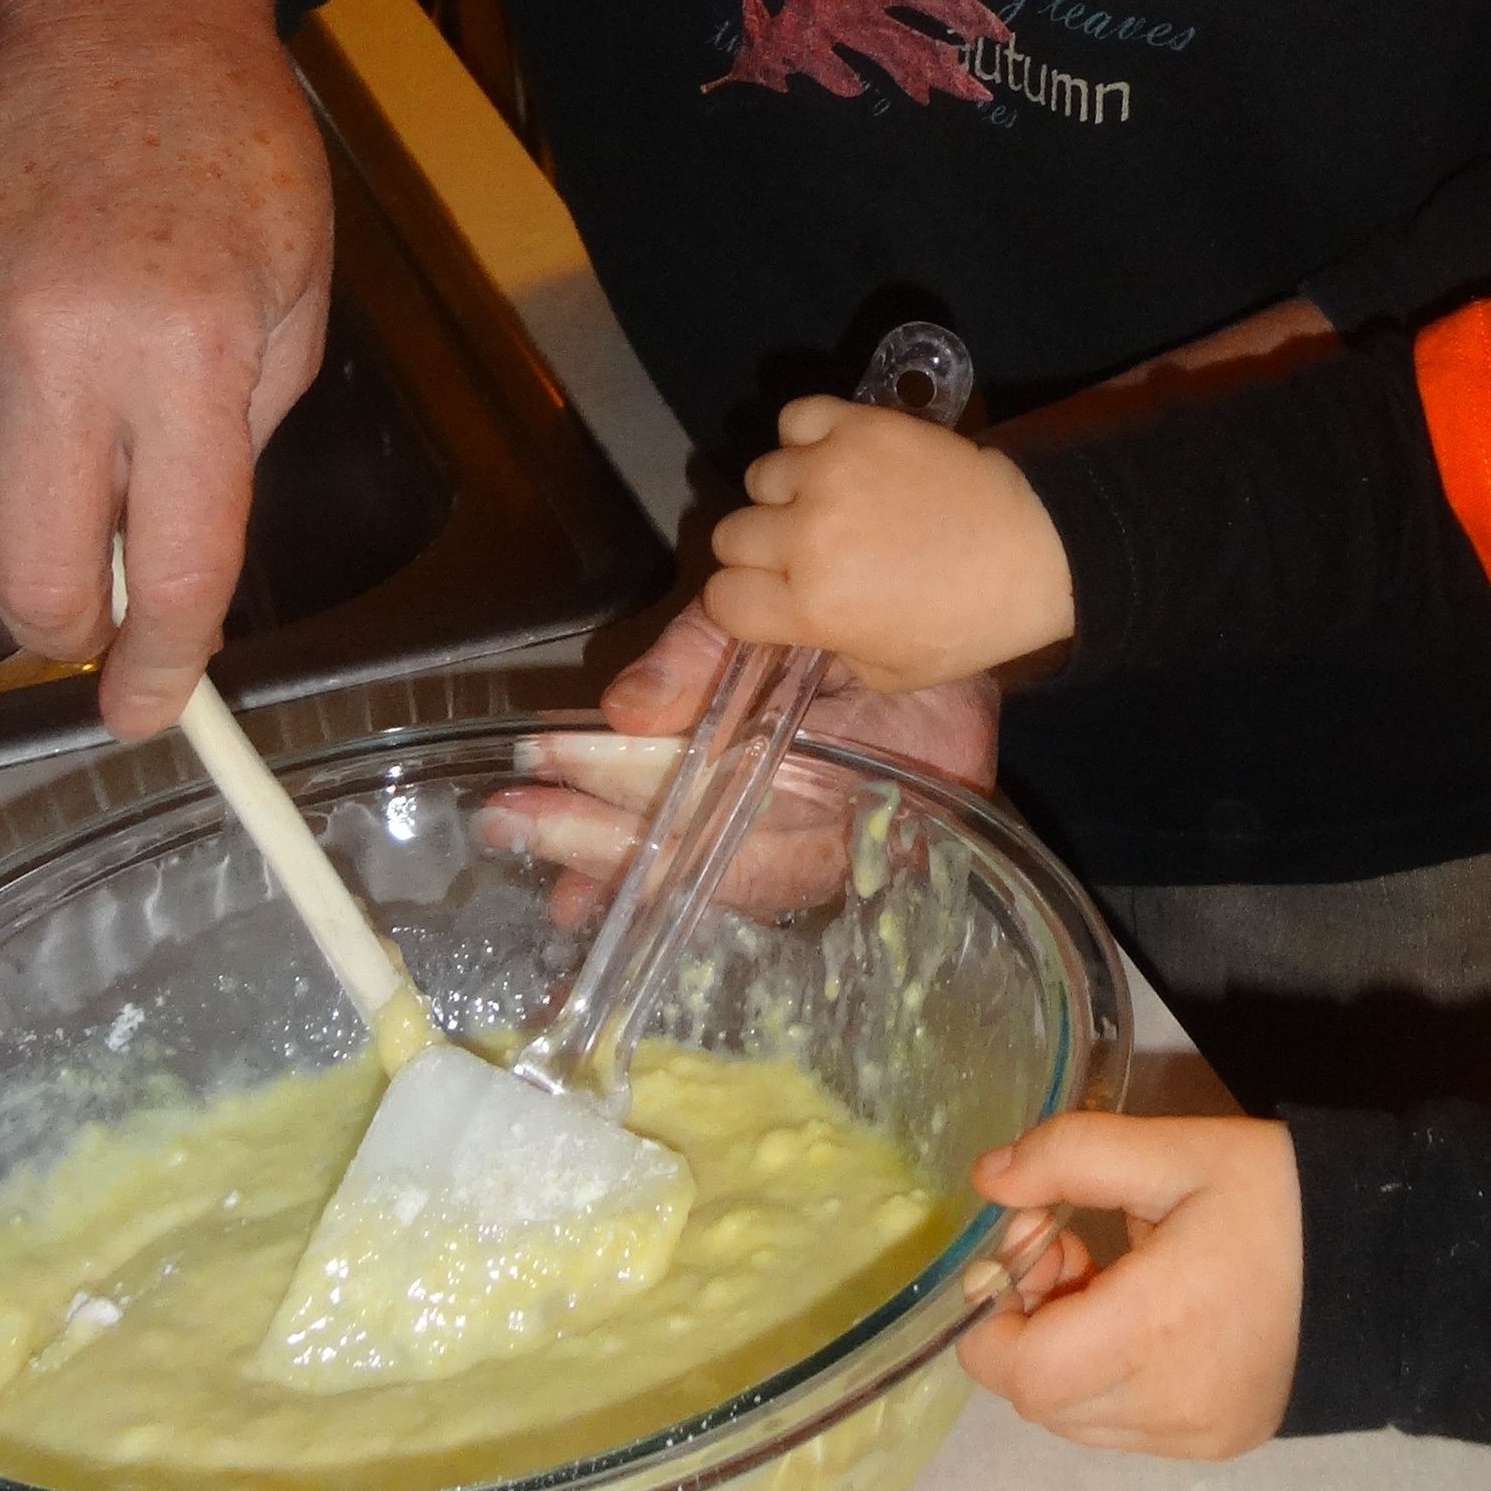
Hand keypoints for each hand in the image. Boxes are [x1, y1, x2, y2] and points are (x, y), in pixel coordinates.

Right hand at [0, 0, 331, 738]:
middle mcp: (57, 339)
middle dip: (70, 629)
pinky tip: (6, 412)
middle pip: (30, 581)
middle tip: (101, 613)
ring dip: (6, 551)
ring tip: (59, 489)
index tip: (149, 710)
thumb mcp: (294, 301)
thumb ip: (234, 446)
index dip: (162, 665)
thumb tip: (171, 578)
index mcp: (185, 346)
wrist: (118, 21)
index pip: (171, 564)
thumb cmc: (231, 155)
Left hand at [480, 609, 1005, 923]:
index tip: (550, 761)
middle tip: (510, 820)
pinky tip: (583, 882)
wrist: (979, 618)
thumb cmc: (891, 613)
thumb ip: (710, 648)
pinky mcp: (820, 859)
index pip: (735, 801)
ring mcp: (844, 855)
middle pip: (717, 857)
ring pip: (716, 878)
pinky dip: (659, 877)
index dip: (635, 788)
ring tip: (530, 847)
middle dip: (604, 837)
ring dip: (619, 865)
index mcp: (877, 770)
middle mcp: (863, 834)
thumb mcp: (796, 608)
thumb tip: (621, 706)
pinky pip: (733, 882)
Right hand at [705, 397, 1073, 690]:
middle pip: (731, 535)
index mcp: (812, 606)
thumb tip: (786, 624)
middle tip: (805, 554)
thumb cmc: (966, 622)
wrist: (1033, 548)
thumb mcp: (886, 672)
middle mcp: (809, 536)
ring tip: (833, 503)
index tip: (771, 600)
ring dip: (788, 494)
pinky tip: (839, 458)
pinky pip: (796, 418)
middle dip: (761, 551)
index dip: (744, 604)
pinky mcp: (860, 425)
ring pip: (760, 476)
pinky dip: (809, 436)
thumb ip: (823, 649)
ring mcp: (832, 472)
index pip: (721, 599)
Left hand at [956, 1112, 1303, 1457]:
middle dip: (1028, 1325)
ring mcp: (1195, 1436)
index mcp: (1156, 1328)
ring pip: (1076, 1420)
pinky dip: (1107, 1382)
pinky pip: (1123, 1430)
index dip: (995, 1318)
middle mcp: (1170, 1404)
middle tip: (1071, 1248)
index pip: (1025, 1372)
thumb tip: (988, 1180)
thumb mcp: (1179, 1151)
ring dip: (1065, 1356)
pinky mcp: (1217, 1446)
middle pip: (1040, 1400)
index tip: (1031, 1245)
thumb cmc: (1281, 1199)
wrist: (1388, 1262)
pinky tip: (1148, 1322)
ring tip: (1114, 1281)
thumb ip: (1072, 1155)